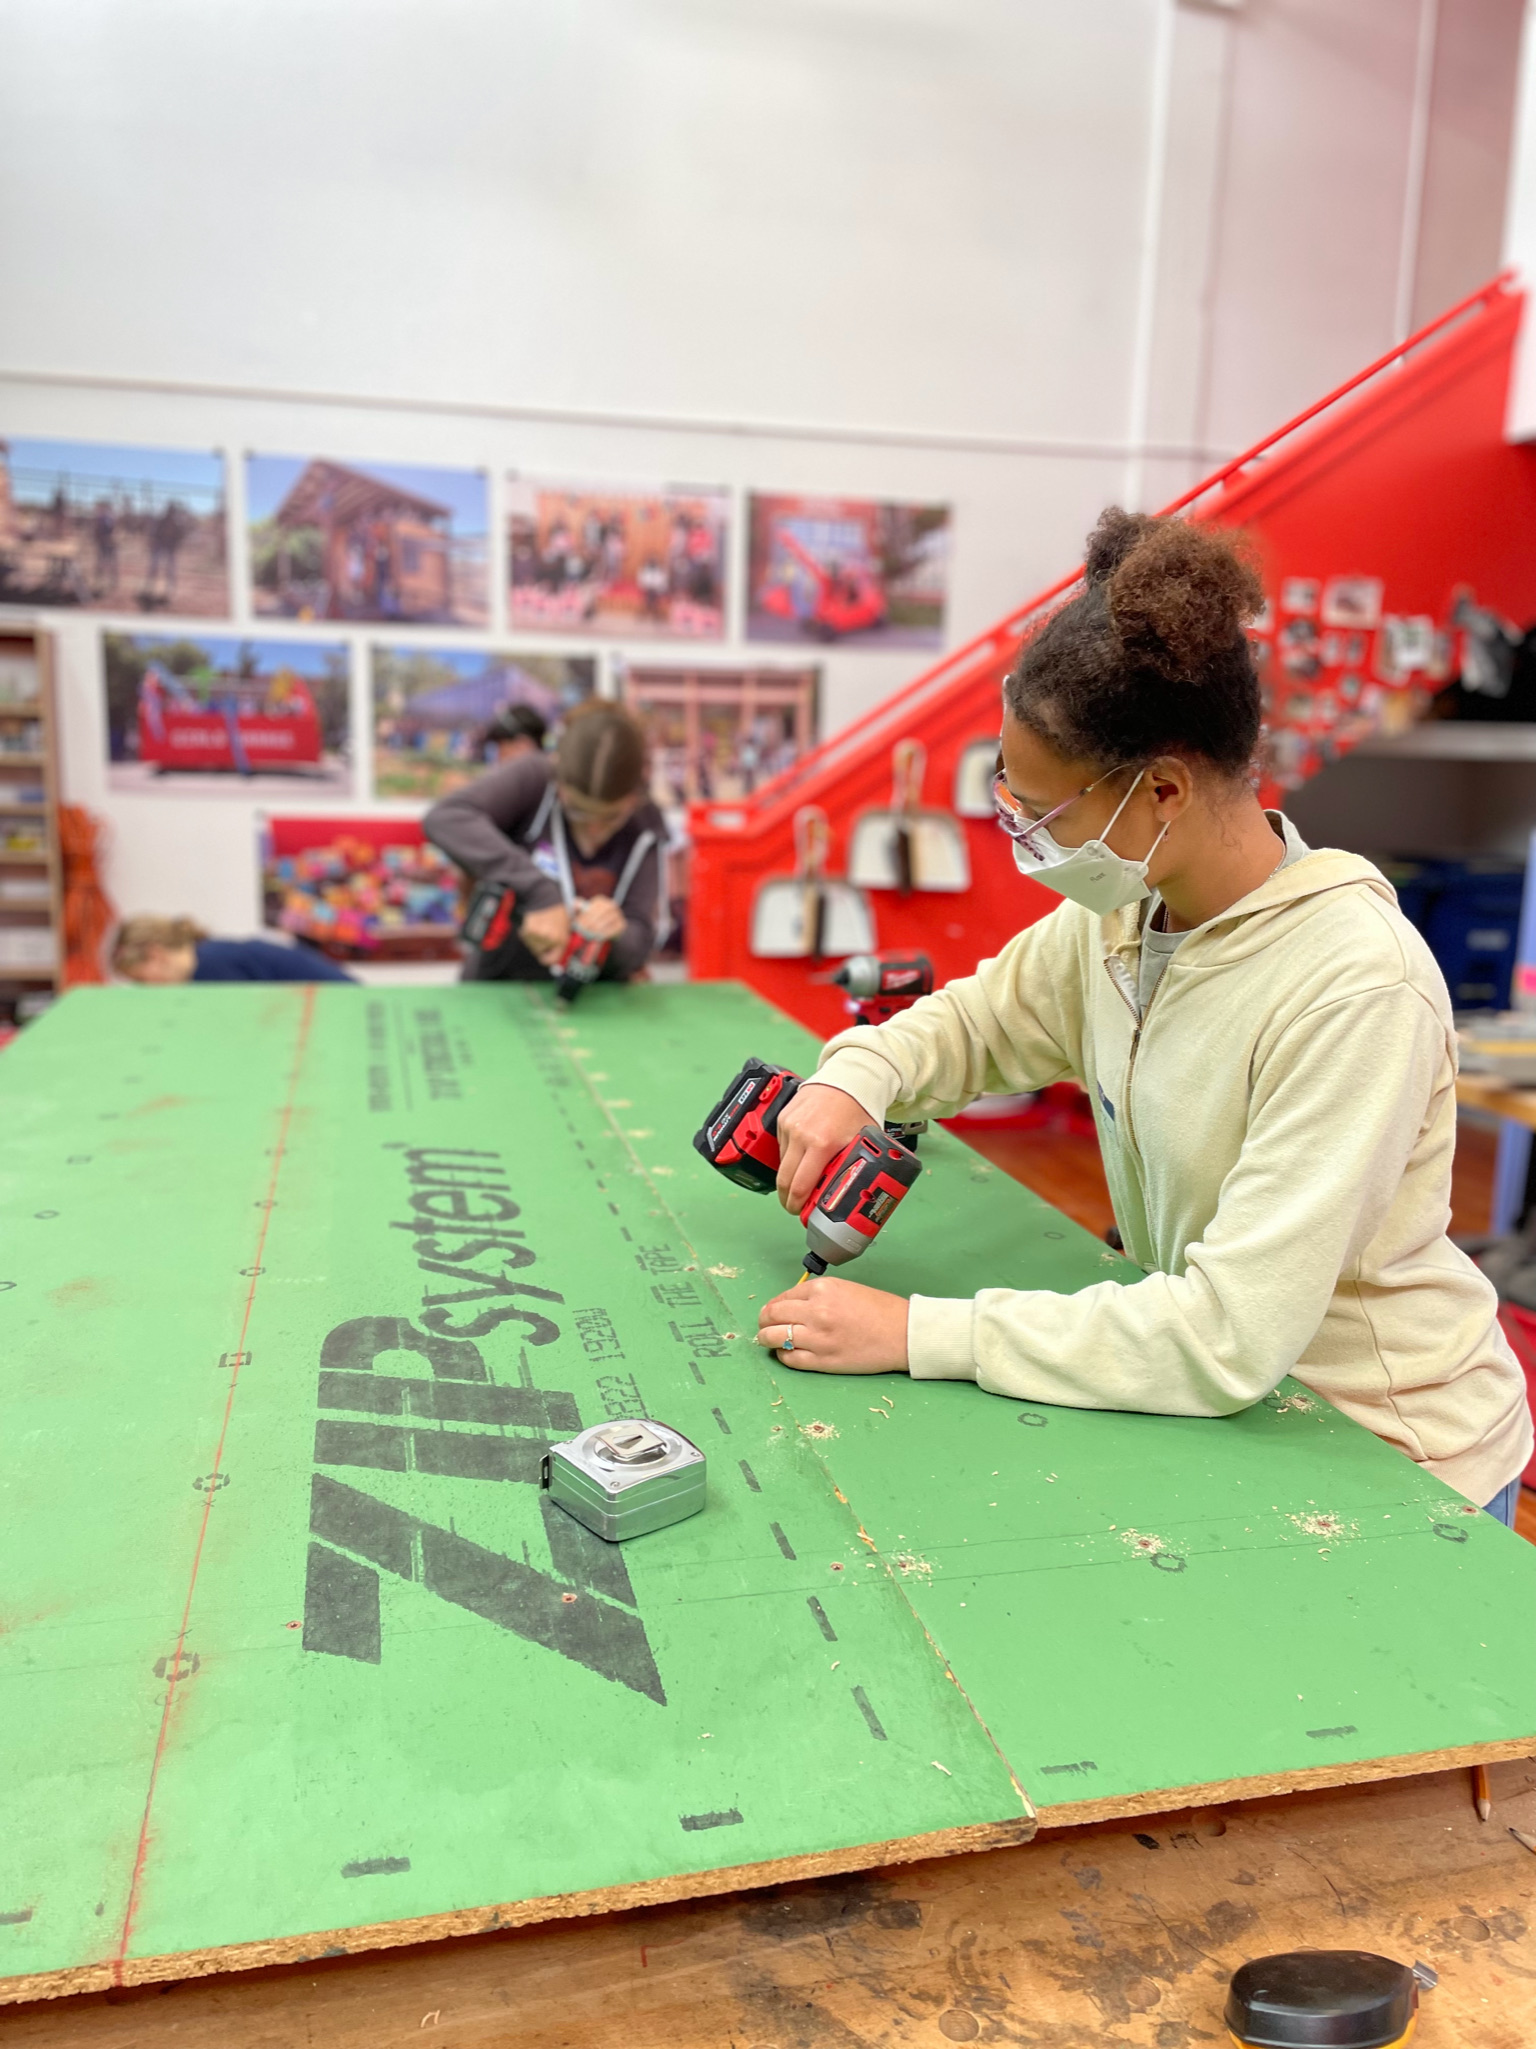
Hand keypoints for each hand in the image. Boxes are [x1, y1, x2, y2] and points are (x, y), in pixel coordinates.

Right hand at [520, 903, 570, 962]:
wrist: (546, 896)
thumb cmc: (557, 911)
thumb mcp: (565, 928)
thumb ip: (561, 943)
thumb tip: (556, 959)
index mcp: (562, 940)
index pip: (551, 960)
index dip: (547, 959)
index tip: (545, 955)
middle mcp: (550, 940)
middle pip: (539, 952)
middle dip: (540, 945)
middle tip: (543, 934)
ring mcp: (539, 936)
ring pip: (531, 945)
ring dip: (533, 939)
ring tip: (539, 926)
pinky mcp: (528, 930)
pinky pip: (525, 937)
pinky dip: (527, 932)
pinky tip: (533, 923)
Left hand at [574, 895, 625, 942]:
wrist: (608, 929)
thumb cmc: (593, 921)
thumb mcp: (585, 913)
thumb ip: (579, 908)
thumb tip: (575, 903)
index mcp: (601, 901)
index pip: (594, 906)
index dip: (586, 915)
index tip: (579, 923)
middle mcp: (612, 905)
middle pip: (601, 912)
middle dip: (591, 921)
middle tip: (583, 930)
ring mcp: (618, 914)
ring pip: (607, 920)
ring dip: (597, 928)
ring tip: (589, 934)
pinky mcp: (622, 924)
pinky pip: (613, 928)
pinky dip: (605, 933)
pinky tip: (598, 937)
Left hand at [754, 1275, 909, 1373]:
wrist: (903, 1333)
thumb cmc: (879, 1309)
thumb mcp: (845, 1289)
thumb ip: (817, 1295)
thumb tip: (792, 1305)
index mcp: (822, 1289)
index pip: (783, 1297)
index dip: (773, 1306)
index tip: (772, 1312)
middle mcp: (816, 1311)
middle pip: (772, 1316)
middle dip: (763, 1321)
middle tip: (763, 1325)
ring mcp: (817, 1337)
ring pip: (774, 1337)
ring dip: (766, 1338)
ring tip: (767, 1340)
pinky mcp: (823, 1360)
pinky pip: (789, 1358)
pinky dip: (782, 1355)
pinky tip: (786, 1353)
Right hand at [774, 1081, 871, 1213]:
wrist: (847, 1079)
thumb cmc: (858, 1110)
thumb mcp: (862, 1143)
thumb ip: (852, 1167)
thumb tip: (846, 1194)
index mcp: (822, 1144)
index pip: (801, 1186)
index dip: (798, 1205)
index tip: (800, 1213)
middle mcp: (801, 1135)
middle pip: (784, 1180)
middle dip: (788, 1199)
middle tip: (794, 1207)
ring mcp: (788, 1126)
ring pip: (781, 1165)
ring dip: (788, 1178)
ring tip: (800, 1184)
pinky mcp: (782, 1119)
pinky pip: (781, 1148)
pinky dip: (788, 1158)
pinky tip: (801, 1160)